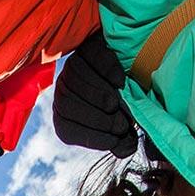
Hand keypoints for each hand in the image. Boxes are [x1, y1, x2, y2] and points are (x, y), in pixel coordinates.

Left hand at [52, 32, 135, 157]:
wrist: (131, 68)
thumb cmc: (124, 103)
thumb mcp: (122, 123)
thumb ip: (122, 138)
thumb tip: (126, 149)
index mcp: (65, 114)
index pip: (66, 129)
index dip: (90, 137)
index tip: (114, 140)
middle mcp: (63, 89)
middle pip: (66, 105)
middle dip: (95, 119)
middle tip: (120, 125)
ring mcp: (71, 66)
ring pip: (75, 81)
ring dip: (98, 96)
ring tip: (117, 104)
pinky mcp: (86, 46)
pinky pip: (91, 58)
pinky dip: (106, 71)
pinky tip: (120, 82)